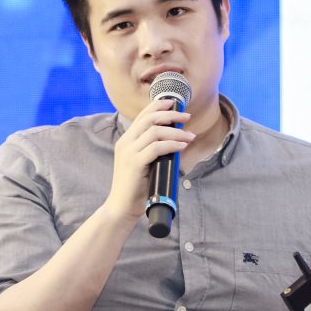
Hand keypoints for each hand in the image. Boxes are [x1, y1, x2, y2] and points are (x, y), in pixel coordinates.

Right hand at [103, 98, 193, 220]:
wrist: (121, 207)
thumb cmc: (136, 188)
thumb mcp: (143, 164)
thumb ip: (152, 151)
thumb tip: (176, 141)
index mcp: (126, 140)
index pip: (142, 115)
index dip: (159, 106)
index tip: (174, 103)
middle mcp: (125, 142)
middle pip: (150, 118)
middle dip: (171, 114)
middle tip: (187, 117)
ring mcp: (129, 152)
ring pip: (155, 131)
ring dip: (176, 131)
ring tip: (189, 136)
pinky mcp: (135, 163)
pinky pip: (156, 147)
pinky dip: (172, 144)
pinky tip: (182, 146)